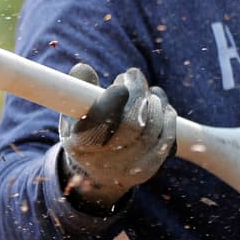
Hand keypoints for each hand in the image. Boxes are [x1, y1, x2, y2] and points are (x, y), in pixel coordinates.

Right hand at [59, 63, 176, 210]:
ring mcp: (129, 169)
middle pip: (131, 126)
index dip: (111, 105)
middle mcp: (104, 162)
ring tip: (149, 91)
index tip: (120, 86)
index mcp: (80, 145)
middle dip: (137, 94)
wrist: (95, 171)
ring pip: (152, 132)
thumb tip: (83, 69)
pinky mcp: (148, 170)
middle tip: (133, 75)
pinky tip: (162, 106)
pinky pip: (165, 144)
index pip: (97, 126)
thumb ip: (77, 88)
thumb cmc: (83, 131)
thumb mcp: (72, 112)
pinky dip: (168, 121)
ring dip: (156, 104)